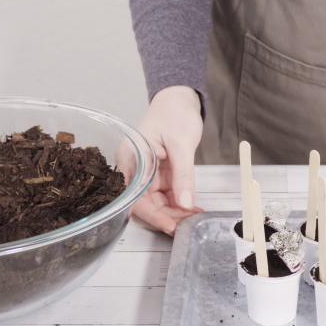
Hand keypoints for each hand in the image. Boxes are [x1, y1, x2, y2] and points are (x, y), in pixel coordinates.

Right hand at [120, 86, 203, 235]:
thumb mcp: (181, 144)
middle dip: (167, 217)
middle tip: (188, 226)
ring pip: (156, 202)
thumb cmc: (174, 113)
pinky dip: (179, 203)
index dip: (152, 215)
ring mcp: (146, 173)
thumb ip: (183, 174)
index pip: (136, 197)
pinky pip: (166, 194)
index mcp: (131, 159)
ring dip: (175, 212)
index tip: (171, 226)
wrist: (179, 99)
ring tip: (194, 218)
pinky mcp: (158, 174)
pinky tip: (192, 209)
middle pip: (145, 203)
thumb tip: (185, 203)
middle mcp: (135, 169)